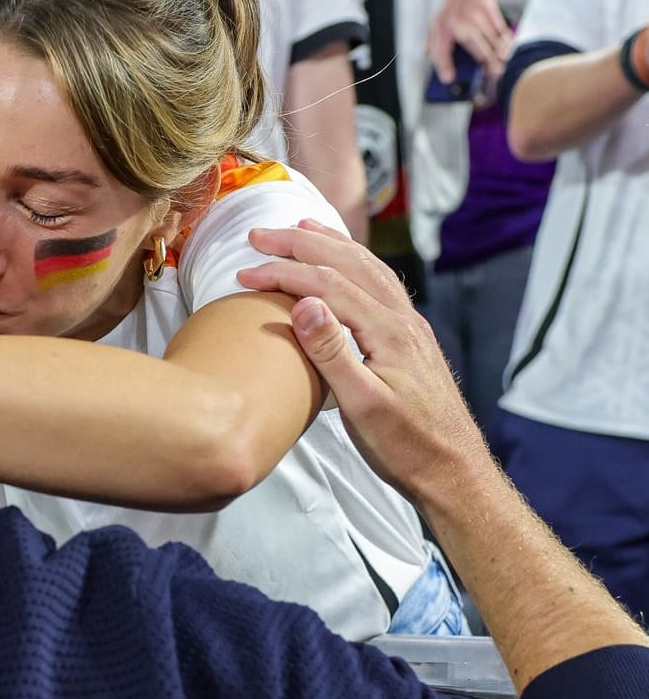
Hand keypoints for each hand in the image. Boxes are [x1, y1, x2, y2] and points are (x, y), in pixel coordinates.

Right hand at [235, 220, 489, 503]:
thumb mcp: (362, 405)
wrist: (453, 471)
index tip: (244, 271)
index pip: (326, 285)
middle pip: (348, 264)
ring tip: (301, 227)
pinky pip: (380, 284)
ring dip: (330, 244)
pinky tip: (345, 265)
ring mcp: (410, 327)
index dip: (282, 273)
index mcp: (387, 332)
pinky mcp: (410, 339)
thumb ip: (332, 352)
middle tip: (260, 234)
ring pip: (368, 268)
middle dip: (301, 243)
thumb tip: (304, 303)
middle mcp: (402, 320)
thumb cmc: (406, 447)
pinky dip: (354, 262)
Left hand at [428, 0, 514, 84]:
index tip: (448, 79)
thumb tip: (430, 60)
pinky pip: (499, 27)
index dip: (443, 64)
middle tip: (493, 74)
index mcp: (442, 27)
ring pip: (489, 37)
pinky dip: (505, 40)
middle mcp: (457, 20)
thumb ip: (433, 43)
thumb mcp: (438, 24)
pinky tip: (509, 49)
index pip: (440, 48)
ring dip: (498, 53)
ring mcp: (474, 13)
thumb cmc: (454, 10)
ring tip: (502, 66)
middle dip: (484, 60)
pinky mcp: (488, 8)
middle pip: (472, 44)